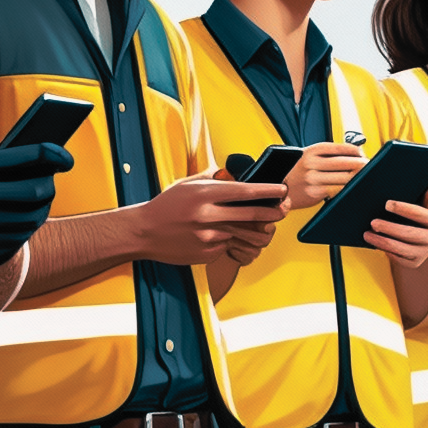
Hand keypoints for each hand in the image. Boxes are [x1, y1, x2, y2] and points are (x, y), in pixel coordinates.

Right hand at [0, 136, 75, 263]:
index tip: (65, 156)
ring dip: (43, 208)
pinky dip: (28, 227)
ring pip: (28, 217)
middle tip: (51, 180)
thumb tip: (13, 153)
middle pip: (32, 190)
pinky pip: (13, 237)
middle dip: (50, 183)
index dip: (50, 155)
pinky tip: (28, 219)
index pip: (20, 158)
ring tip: (43, 200)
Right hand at [134, 173, 286, 265]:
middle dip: (274, 212)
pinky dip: (232, 240)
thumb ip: (215, 179)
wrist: (144, 232)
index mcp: (205, 194)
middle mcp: (208, 215)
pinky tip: (224, 235)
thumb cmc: (168, 205)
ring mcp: (209, 237)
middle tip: (283, 209)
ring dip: (259, 230)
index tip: (282, 190)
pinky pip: (230, 246)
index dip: (269, 191)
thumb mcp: (189, 184)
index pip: (246, 191)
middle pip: (254, 215)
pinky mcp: (209, 253)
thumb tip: (239, 174)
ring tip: (263, 225)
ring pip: (247, 234)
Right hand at [283, 142, 363, 212]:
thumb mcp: (311, 156)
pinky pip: (337, 190)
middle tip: (368, 166)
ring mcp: (313, 178)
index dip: (356, 151)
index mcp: (313, 150)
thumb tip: (356, 152)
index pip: (341, 147)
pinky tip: (351, 187)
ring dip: (356, 178)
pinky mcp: (315, 192)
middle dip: (360, 165)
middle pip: (345, 163)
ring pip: (343, 177)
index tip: (362, 154)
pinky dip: (347, 188)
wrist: (283, 186)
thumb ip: (330, 153)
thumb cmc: (300, 171)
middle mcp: (312, 163)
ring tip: (363, 177)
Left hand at [365, 192, 427, 268]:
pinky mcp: (414, 263)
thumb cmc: (414, 216)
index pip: (424, 215)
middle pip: (410, 233)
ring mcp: (424, 252)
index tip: (388, 204)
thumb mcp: (421, 204)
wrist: (416, 240)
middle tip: (373, 222)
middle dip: (389, 227)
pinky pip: (398, 258)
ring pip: (401, 248)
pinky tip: (375, 243)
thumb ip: (427, 194)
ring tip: (367, 234)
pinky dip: (385, 250)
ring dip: (381, 241)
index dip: (406, 209)